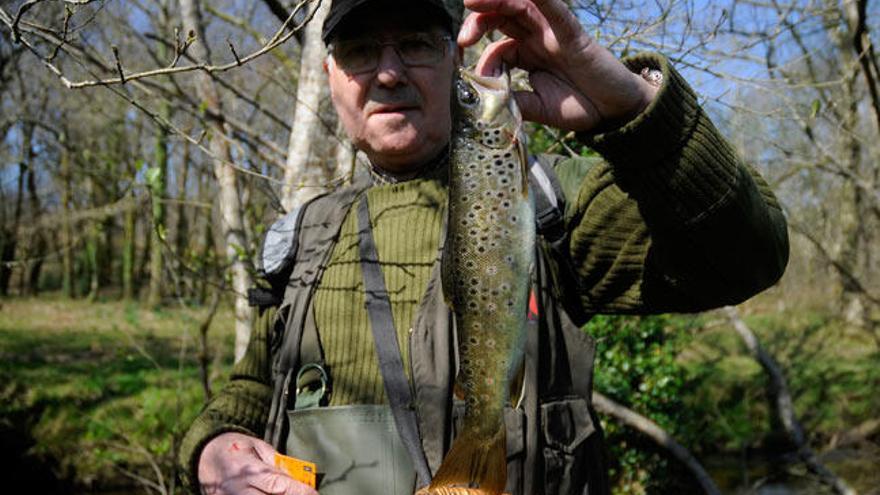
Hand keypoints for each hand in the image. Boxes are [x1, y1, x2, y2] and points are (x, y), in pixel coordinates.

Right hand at [198, 432, 318, 494]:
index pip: (277, 484)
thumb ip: (278, 464)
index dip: (298, 491)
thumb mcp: (259, 448)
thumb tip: (299, 478)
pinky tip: (270, 494)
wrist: (205, 456)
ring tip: (289, 493)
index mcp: (248, 468)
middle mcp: (238, 488)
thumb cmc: (236, 449)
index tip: (314, 494)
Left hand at [457, 0, 657, 132]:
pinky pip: (554, 9)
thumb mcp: (537, 108)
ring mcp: (553, 32)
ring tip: (472, 1)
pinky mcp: (571, 33)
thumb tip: (486, 100)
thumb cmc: (578, 105)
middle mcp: (536, 37)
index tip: (474, 74)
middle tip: (463, 39)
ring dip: (496, 0)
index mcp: (526, 53)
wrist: (614, 111)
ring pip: (521, 5)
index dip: (480, 56)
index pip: (495, 44)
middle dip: (478, 20)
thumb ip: (513, 101)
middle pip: (501, 16)